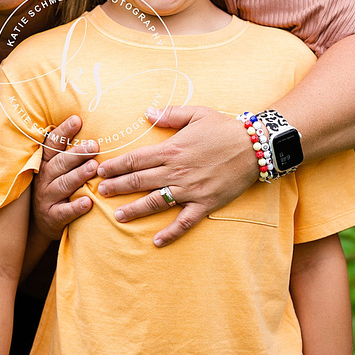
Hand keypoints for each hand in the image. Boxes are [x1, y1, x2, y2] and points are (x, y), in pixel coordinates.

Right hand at [31, 115, 97, 241]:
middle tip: (94, 145)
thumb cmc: (57, 187)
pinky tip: (88, 202)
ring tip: (94, 167)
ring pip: (63, 184)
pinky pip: (64, 211)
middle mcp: (44, 178)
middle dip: (77, 153)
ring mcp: (47, 198)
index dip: (63, 131)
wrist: (42, 222)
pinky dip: (76, 207)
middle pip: (60, 163)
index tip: (77, 120)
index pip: (53, 144)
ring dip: (78, 175)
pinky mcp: (52, 217)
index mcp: (46, 163)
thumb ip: (69, 152)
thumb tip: (93, 130)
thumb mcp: (58, 169)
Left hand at [96, 105, 257, 246]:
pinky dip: (170, 232)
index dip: (115, 166)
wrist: (254, 146)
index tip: (100, 171)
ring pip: (156, 202)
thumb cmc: (224, 128)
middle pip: (140, 181)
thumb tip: (147, 112)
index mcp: (172, 149)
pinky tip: (156, 241)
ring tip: (118, 217)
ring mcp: (190, 189)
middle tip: (100, 193)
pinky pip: (184, 221)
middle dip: (118, 187)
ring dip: (135, 210)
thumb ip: (170, 114)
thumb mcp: (197, 113)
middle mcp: (177, 171)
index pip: (136, 159)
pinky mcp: (205, 203)